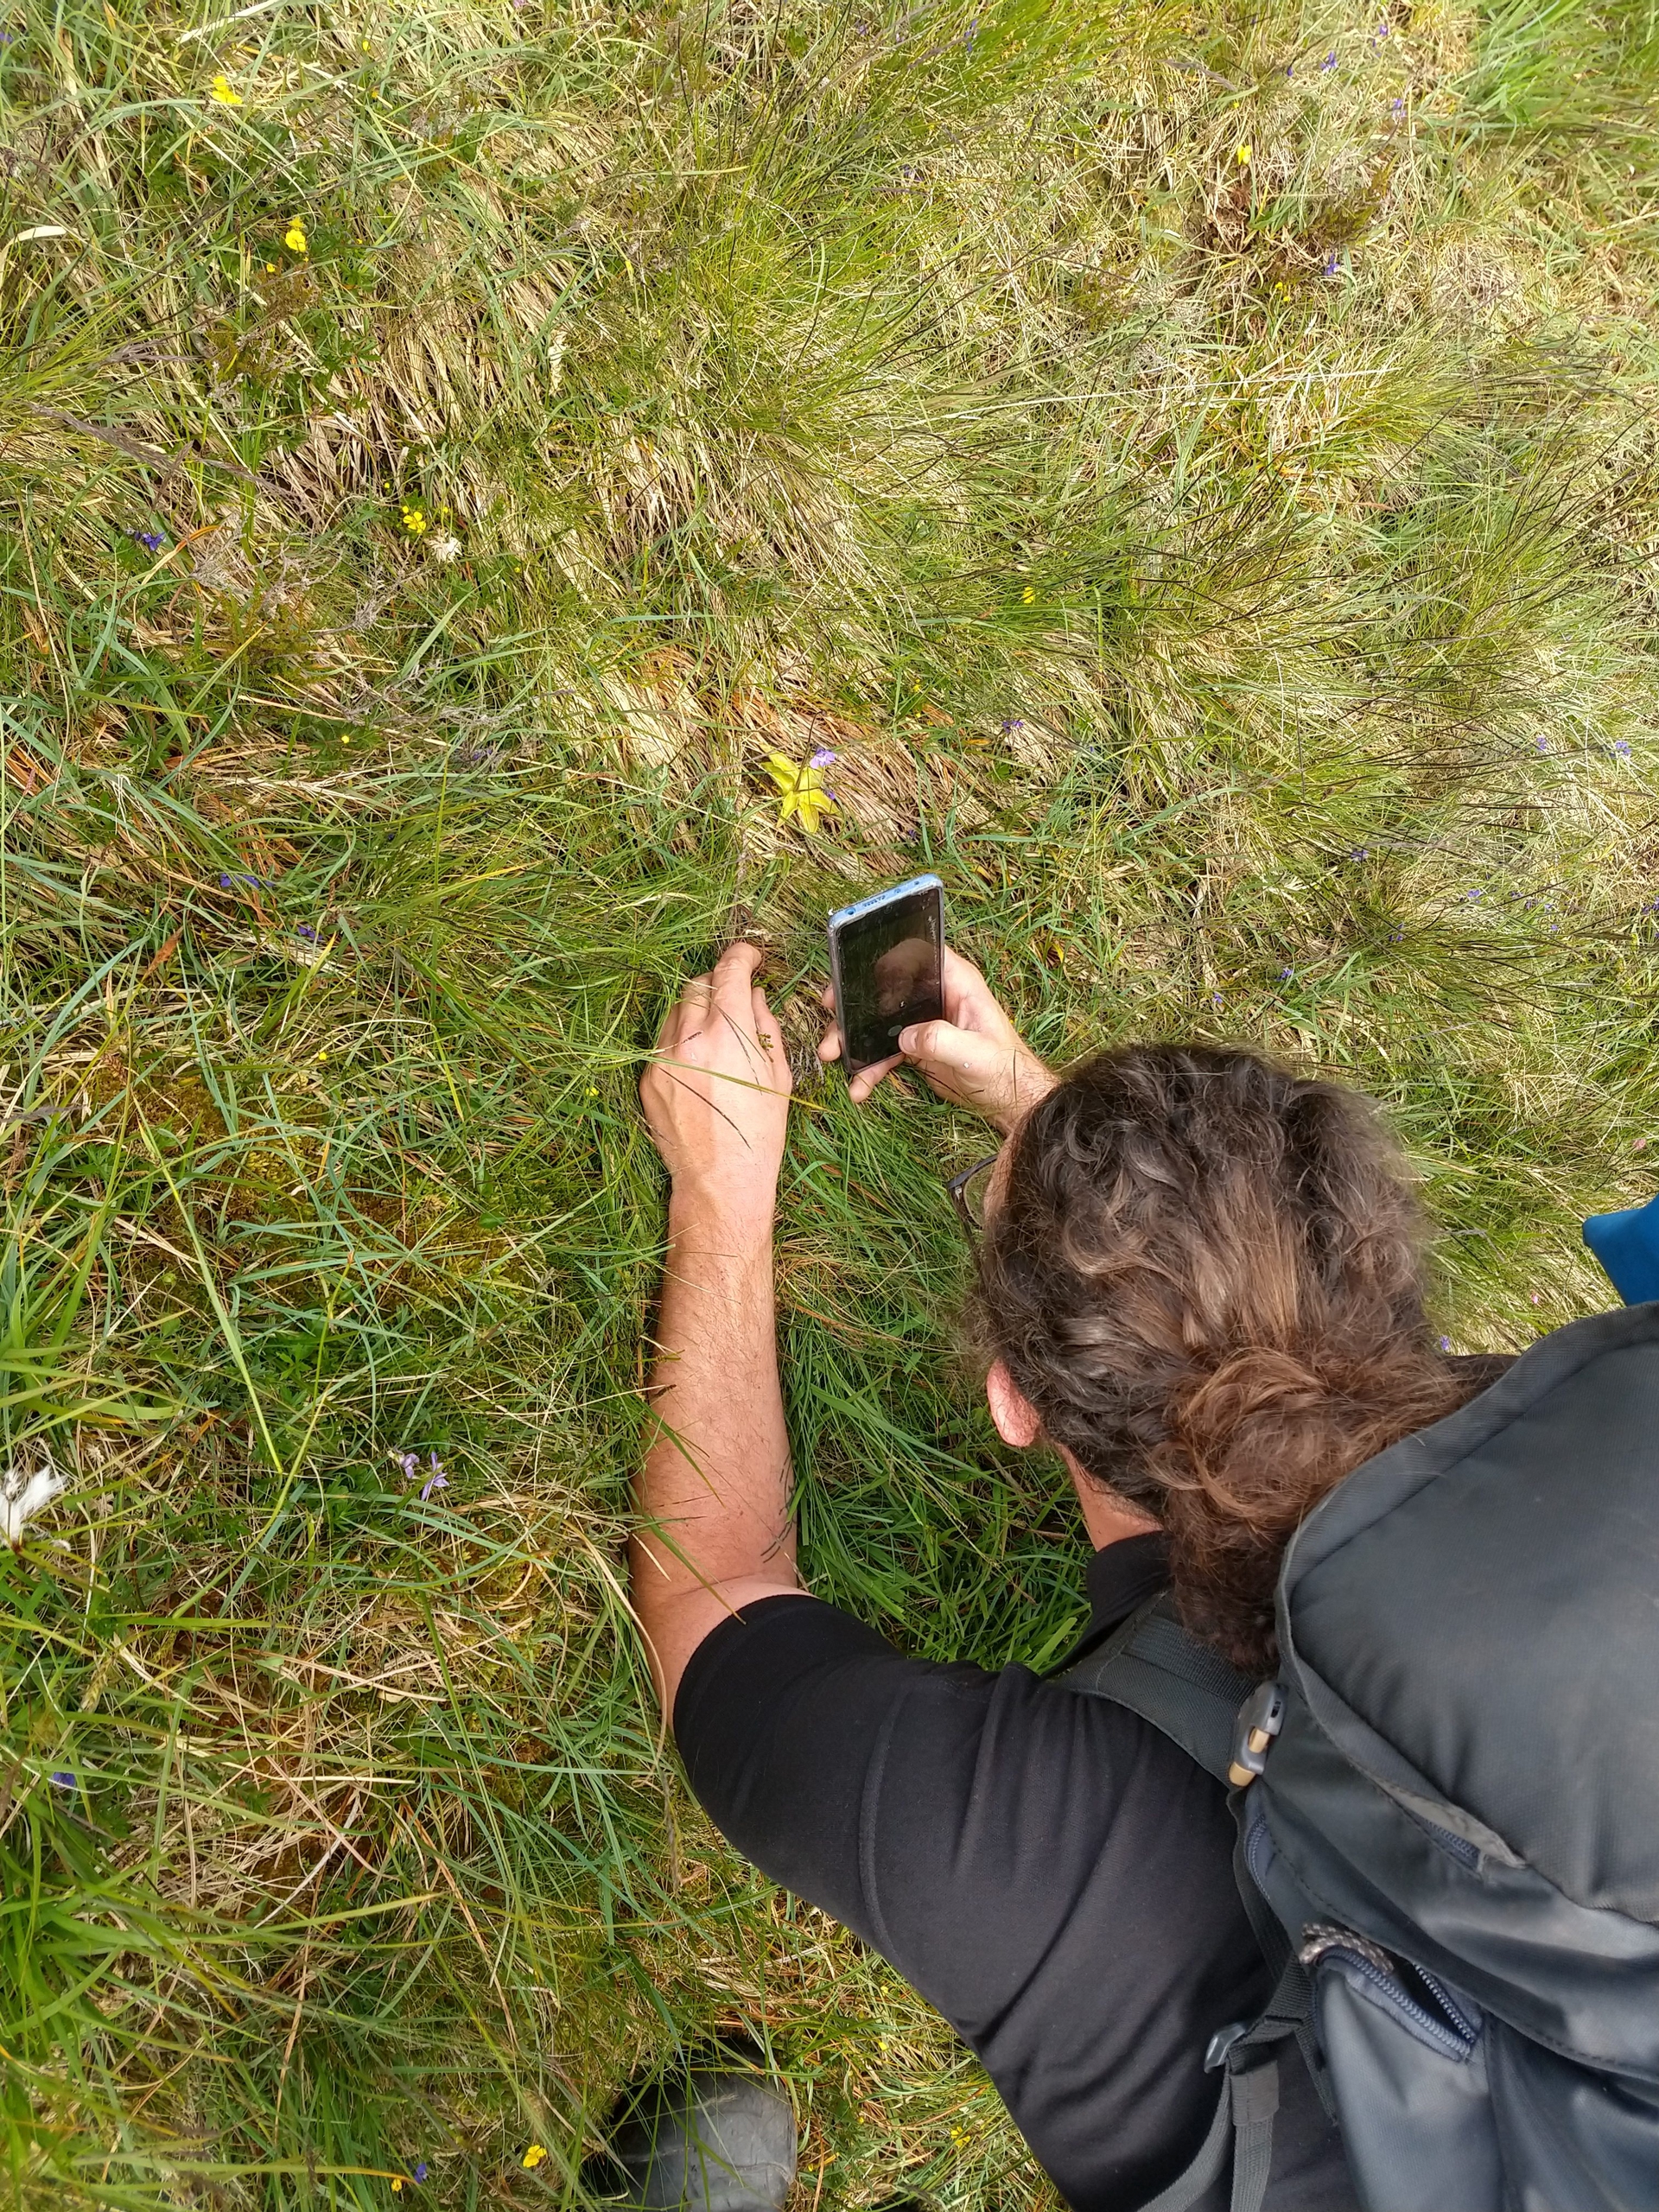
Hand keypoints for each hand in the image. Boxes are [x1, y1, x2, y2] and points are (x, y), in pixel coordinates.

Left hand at [642, 943, 792, 1216]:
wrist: (720, 1180)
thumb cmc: (760, 1132)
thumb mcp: (778, 1075)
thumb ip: (766, 1027)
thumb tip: (753, 996)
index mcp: (730, 1035)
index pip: (729, 971)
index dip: (742, 954)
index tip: (752, 955)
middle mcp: (691, 1039)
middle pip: (698, 984)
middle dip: (718, 982)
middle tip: (735, 996)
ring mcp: (663, 1058)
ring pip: (677, 1009)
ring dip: (698, 1009)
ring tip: (718, 1034)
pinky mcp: (648, 1078)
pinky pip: (663, 1041)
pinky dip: (682, 1039)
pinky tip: (700, 1064)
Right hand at [818, 946, 1053, 1131]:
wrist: (1012, 1102)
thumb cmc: (1006, 1070)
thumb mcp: (976, 1054)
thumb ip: (941, 1040)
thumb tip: (904, 1039)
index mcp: (955, 982)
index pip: (916, 955)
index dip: (883, 959)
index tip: (856, 976)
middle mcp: (935, 997)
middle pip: (886, 989)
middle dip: (855, 1004)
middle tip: (832, 1013)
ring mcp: (924, 1022)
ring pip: (878, 1023)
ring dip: (854, 1041)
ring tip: (833, 1057)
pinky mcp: (916, 1048)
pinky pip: (884, 1053)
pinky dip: (869, 1069)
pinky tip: (859, 1088)